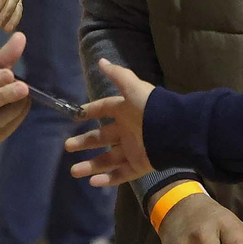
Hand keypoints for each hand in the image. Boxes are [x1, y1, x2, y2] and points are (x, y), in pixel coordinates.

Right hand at [65, 58, 156, 185]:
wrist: (175, 130)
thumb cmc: (151, 108)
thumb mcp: (132, 88)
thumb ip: (117, 75)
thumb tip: (100, 61)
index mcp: (126, 110)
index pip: (104, 109)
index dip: (90, 111)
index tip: (75, 116)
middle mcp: (128, 130)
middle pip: (101, 138)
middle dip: (84, 142)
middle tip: (67, 146)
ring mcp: (133, 149)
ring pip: (108, 160)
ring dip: (91, 165)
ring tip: (73, 171)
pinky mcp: (140, 165)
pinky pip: (121, 174)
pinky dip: (107, 179)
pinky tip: (92, 182)